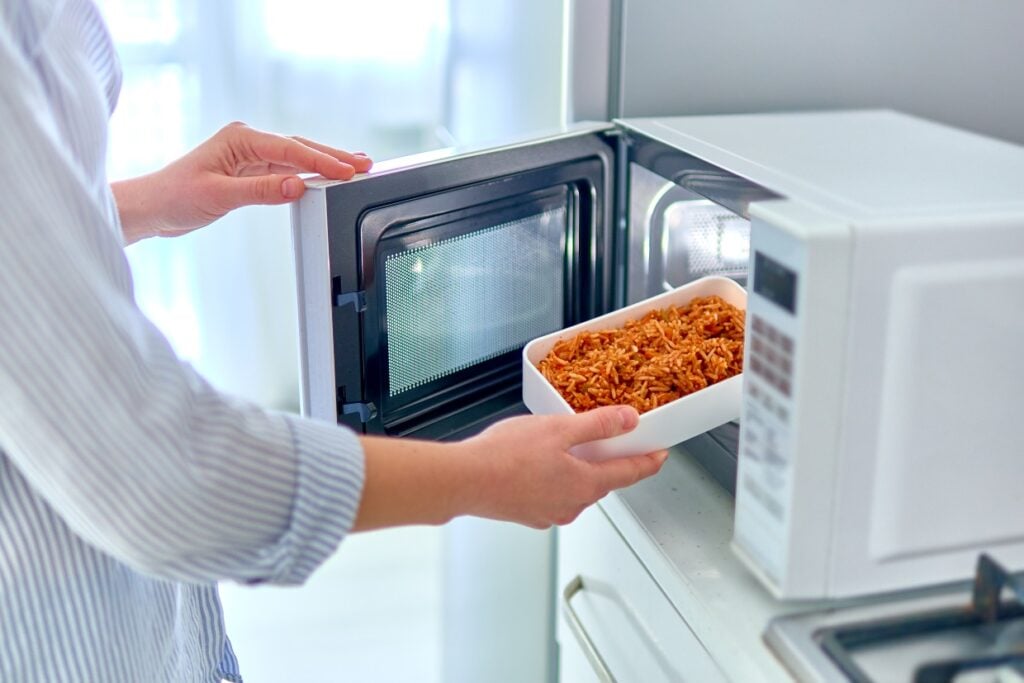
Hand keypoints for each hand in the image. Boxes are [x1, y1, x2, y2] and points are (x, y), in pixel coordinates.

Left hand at [111, 121, 372, 243]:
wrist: (152, 208)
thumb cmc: (175, 197)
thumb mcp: (219, 195)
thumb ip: (260, 190)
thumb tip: (296, 186)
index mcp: (240, 138)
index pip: (290, 149)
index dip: (321, 161)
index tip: (346, 171)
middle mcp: (247, 142)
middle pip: (299, 147)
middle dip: (332, 156)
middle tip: (364, 165)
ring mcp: (250, 156)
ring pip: (296, 158)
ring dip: (324, 164)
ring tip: (355, 168)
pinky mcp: (250, 171)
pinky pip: (286, 170)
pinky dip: (308, 173)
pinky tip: (325, 176)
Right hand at [352, 405, 666, 531]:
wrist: (464, 480)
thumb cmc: (505, 456)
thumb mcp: (559, 429)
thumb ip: (598, 425)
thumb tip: (629, 421)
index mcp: (585, 485)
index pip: (629, 474)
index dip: (647, 462)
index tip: (660, 455)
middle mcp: (571, 505)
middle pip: (601, 481)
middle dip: (608, 461)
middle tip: (611, 441)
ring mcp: (548, 513)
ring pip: (574, 489)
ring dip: (577, 470)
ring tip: (566, 446)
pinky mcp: (527, 514)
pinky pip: (550, 494)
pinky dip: (553, 479)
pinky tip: (536, 462)